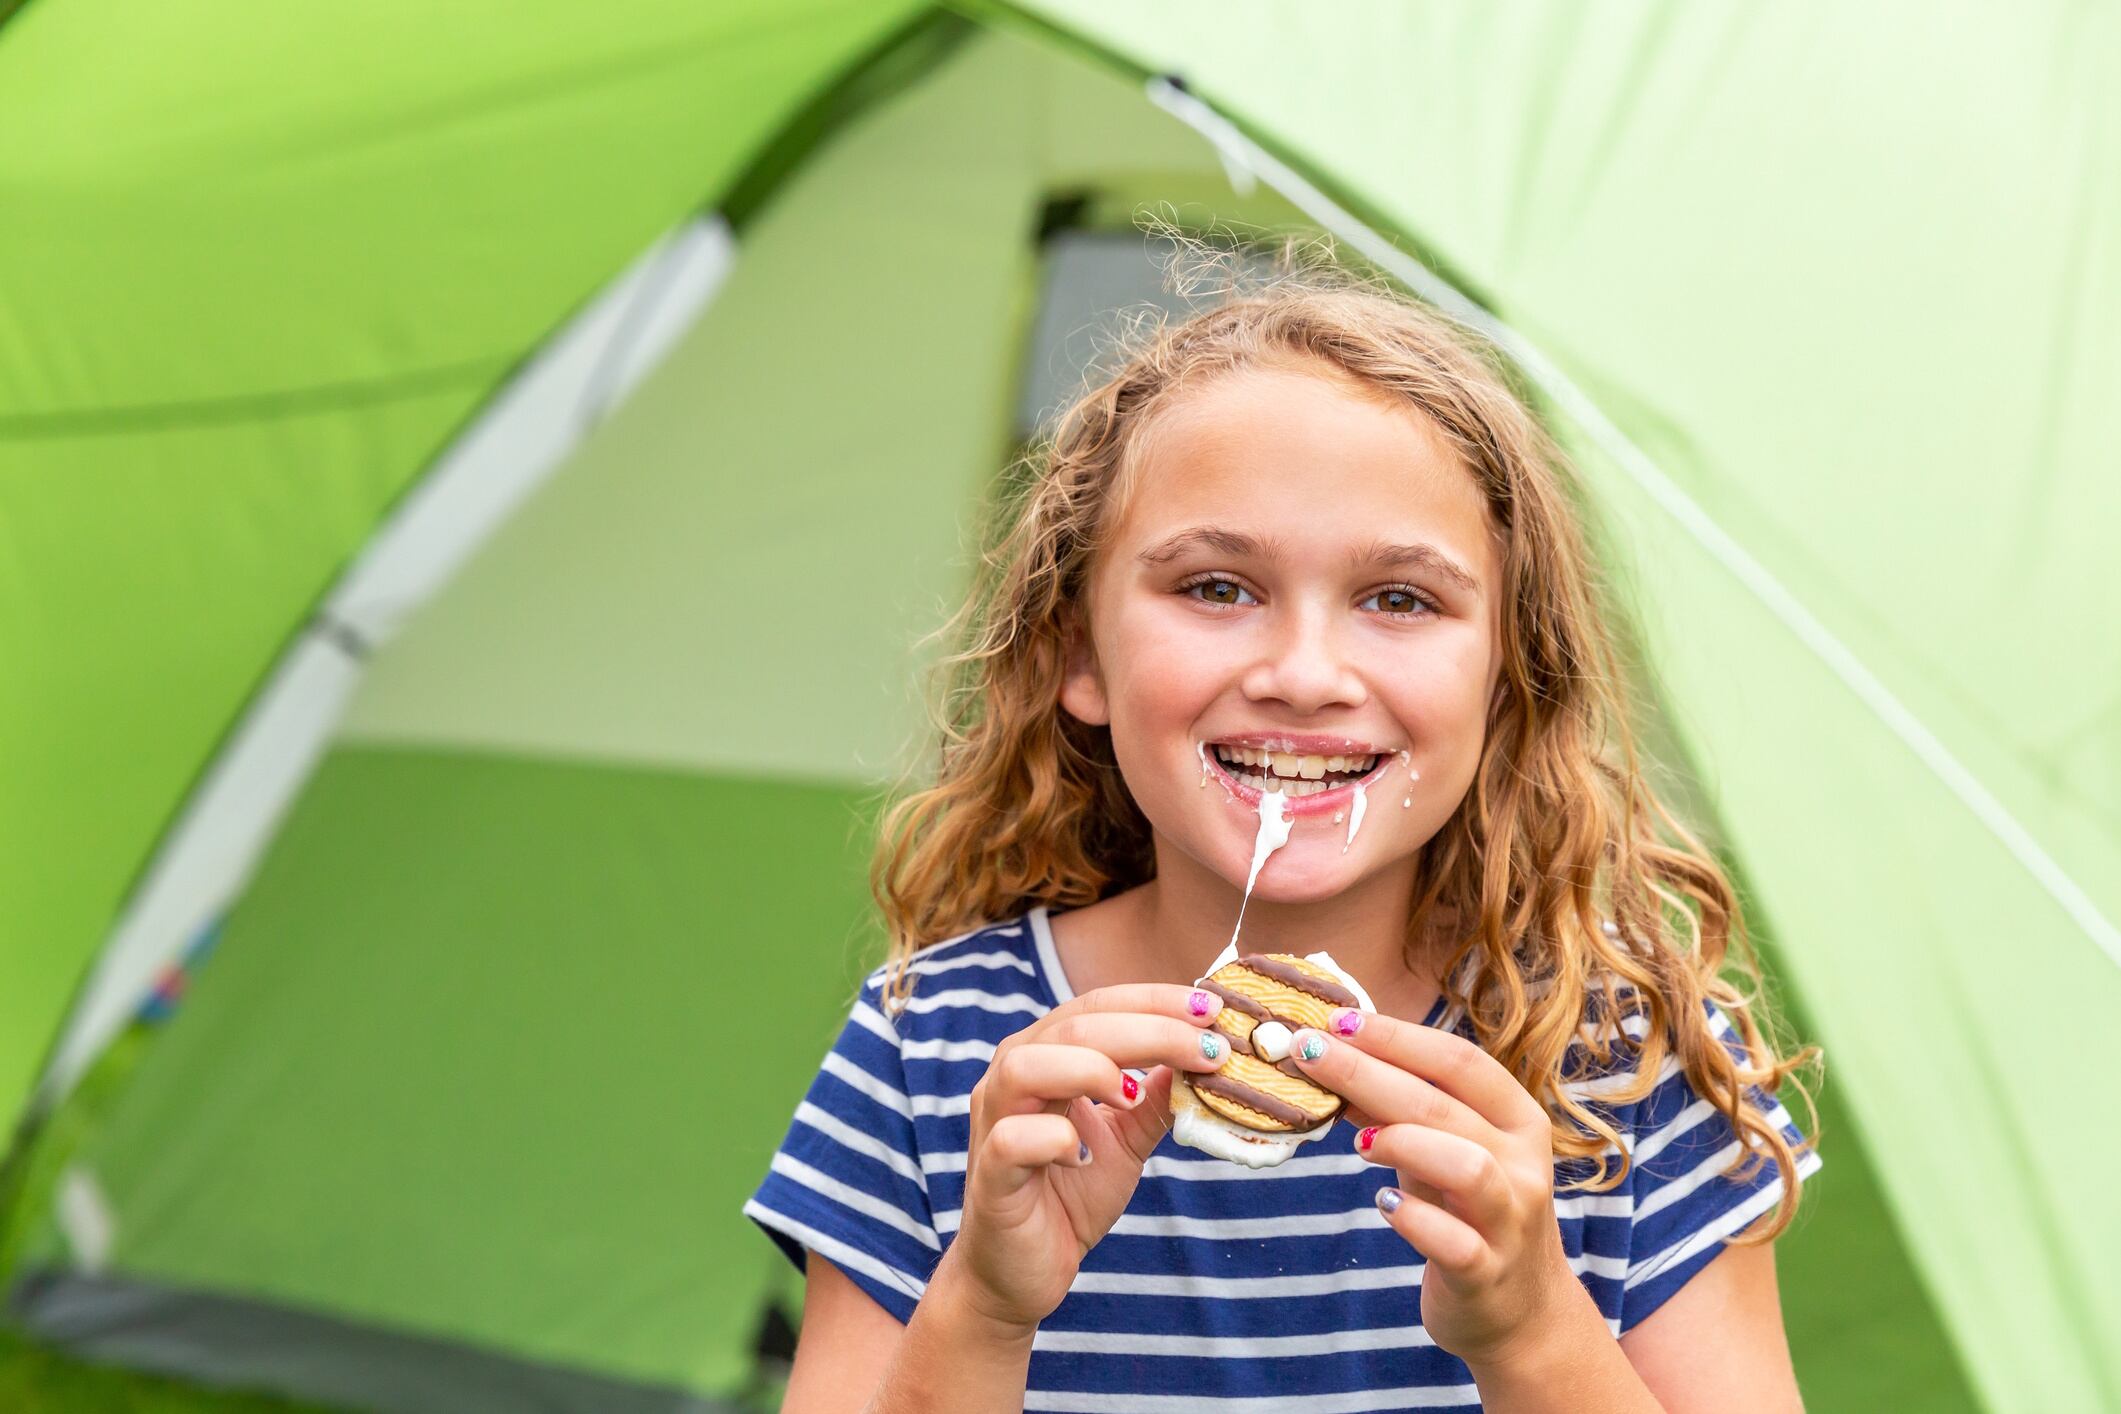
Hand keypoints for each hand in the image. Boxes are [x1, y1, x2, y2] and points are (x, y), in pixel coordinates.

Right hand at [943, 984, 1231, 1334]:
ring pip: (1027, 1065)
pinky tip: (1082, 1152)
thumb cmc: (1068, 1196)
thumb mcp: (1126, 1141)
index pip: (1097, 1005)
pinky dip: (1052, 1136)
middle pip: (1072, 1026)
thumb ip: (1158, 1100)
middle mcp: (1012, 1076)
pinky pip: (1011, 1140)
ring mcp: (994, 1122)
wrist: (1021, 1272)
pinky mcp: (989, 1174)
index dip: (1155, 1001)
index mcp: (1045, 1055)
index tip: (1212, 1009)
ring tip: (1135, 1094)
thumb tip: (1207, 1055)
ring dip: (1090, 1068)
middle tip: (1207, 1049)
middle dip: (1148, 1030)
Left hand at [1286, 1008, 1591, 1369]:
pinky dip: (1411, 1218)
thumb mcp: (1441, 1154)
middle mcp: (1523, 1164)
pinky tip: (1382, 1204)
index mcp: (1517, 1120)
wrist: (1523, 1314)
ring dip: (1401, 1142)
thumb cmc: (1473, 1215)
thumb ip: (1398, 1112)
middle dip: (1367, 1072)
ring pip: (1466, 1166)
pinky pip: (1453, 1241)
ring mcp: (1510, 1221)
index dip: (1397, 1036)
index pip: (1460, 1060)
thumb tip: (1332, 1060)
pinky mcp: (1487, 1274)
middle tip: (1307, 1053)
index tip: (1337, 1019)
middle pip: (1444, 1104)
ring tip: (1356, 1143)